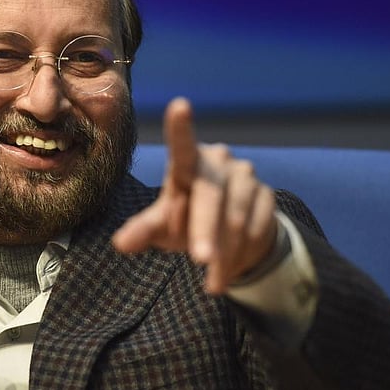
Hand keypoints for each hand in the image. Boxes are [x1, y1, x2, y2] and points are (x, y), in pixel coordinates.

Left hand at [113, 97, 278, 293]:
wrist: (229, 235)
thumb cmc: (185, 222)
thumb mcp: (162, 226)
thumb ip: (144, 231)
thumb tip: (121, 244)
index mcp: (186, 164)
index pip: (181, 146)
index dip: (181, 127)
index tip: (180, 105)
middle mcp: (218, 161)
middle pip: (211, 195)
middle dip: (206, 231)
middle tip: (201, 261)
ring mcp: (246, 176)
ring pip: (236, 218)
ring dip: (225, 255)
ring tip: (212, 283)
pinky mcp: (268, 196)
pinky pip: (257, 229)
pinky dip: (243, 255)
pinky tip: (230, 269)